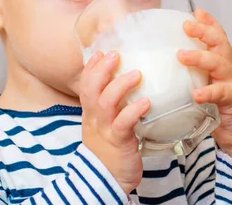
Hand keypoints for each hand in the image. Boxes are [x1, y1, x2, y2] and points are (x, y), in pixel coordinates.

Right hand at [80, 51, 149, 194]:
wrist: (107, 179)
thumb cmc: (110, 150)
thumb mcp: (105, 124)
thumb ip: (112, 106)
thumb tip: (125, 85)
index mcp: (91, 113)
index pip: (85, 85)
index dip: (91, 67)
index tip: (101, 52)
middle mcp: (95, 118)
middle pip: (91, 89)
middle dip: (101, 69)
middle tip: (115, 54)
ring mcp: (105, 129)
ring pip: (106, 102)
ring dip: (120, 85)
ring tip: (136, 74)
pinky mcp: (119, 141)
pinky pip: (123, 123)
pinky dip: (133, 110)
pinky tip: (146, 102)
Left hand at [178, 9, 231, 161]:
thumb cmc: (217, 108)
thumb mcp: (202, 85)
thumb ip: (188, 74)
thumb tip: (159, 65)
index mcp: (219, 63)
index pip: (216, 37)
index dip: (208, 23)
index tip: (196, 11)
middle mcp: (227, 68)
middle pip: (219, 43)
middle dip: (204, 31)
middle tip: (187, 25)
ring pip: (219, 63)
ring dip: (201, 57)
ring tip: (182, 55)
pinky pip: (221, 93)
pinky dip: (208, 92)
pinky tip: (195, 94)